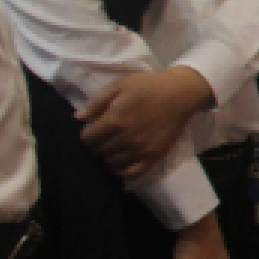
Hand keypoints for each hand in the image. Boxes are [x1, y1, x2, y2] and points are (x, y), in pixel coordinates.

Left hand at [76, 66, 212, 181]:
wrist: (180, 93)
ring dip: (108, 157)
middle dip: (97, 145)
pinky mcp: (154, 156)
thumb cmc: (148, 86)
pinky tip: (121, 164)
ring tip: (113, 148)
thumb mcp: (120, 85)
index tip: (93, 130)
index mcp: (114, 120)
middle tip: (104, 138)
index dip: (88, 134)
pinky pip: (132, 173)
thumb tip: (77, 117)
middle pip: (99, 152)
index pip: (88, 139)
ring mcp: (140, 149)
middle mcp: (125, 138)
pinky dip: (123, 172)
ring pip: (112, 163)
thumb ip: (97, 101)